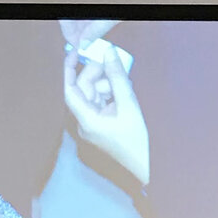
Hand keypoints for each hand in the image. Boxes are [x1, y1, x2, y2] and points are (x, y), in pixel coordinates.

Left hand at [63, 31, 150, 185]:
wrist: (147, 164)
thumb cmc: (137, 140)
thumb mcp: (128, 105)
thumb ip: (117, 77)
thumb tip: (108, 53)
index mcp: (86, 120)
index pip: (70, 90)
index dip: (70, 70)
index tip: (74, 53)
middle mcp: (85, 122)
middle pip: (84, 90)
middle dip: (96, 75)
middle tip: (112, 63)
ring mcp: (93, 124)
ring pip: (94, 94)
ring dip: (106, 84)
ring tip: (124, 81)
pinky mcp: (102, 124)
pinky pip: (101, 102)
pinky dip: (110, 93)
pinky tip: (123, 90)